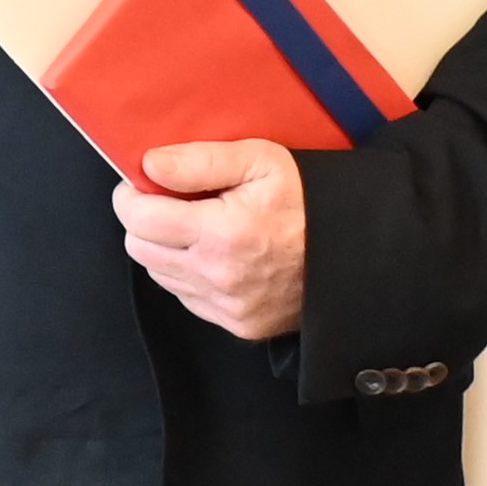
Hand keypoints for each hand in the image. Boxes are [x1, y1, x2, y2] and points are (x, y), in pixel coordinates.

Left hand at [121, 139, 309, 340]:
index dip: (131, 196)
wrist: (355, 252)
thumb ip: (199, 160)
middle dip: (145, 222)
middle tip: (170, 203)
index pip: (138, 219)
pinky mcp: (239, 325)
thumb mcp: (260, 161)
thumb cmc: (307, 201)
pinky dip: (188, 275)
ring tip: (196, 227)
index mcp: (222, 233)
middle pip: (140, 248)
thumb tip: (149, 164)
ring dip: (165, 250)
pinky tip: (215, 254)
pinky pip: (187, 298)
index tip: (144, 184)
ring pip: (160, 275)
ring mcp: (229, 307)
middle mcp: (220, 276)